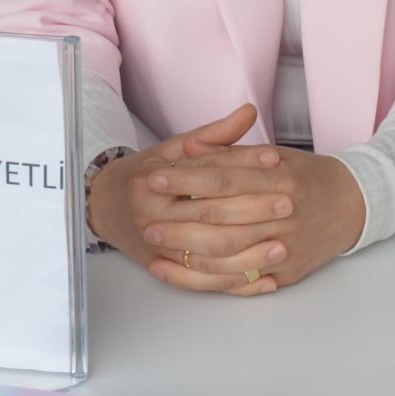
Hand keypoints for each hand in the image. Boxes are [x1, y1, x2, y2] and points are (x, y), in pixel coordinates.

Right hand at [87, 105, 288, 291]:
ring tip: (282, 247)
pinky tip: (264, 280)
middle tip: (288, 205)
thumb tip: (249, 111)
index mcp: (153, 183)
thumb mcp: (172, 149)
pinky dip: (236, 284)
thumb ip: (213, 135)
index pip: (206, 175)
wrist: (106, 206)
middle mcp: (152, 218)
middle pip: (210, 218)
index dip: (242, 165)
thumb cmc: (145, 175)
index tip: (277, 160)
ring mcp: (158, 249)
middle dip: (252, 212)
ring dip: (249, 255)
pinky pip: (205, 283)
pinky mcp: (166, 270)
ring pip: (210, 257)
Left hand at [147, 128, 365, 294]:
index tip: (156, 176)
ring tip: (155, 245)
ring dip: (187, 252)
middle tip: (146, 218)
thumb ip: (231, 154)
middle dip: (180, 219)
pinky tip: (178, 272)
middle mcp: (285, 213)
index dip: (188, 179)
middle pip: (223, 219)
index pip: (225, 179)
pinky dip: (204, 279)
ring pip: (228, 254)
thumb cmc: (307, 177)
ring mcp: (287, 246)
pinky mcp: (286, 272)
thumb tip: (190, 149)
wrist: (353, 205)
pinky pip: (240, 281)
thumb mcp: (274, 156)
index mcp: (280, 178)